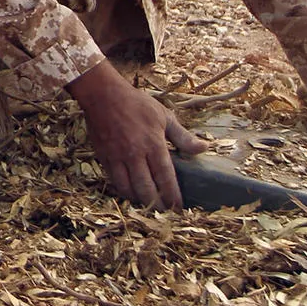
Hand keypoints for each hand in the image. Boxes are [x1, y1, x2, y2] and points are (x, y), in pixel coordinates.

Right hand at [67, 60, 209, 207]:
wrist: (102, 93)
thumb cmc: (135, 103)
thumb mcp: (163, 115)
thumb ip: (182, 136)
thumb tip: (204, 148)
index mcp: (153, 144)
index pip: (166, 178)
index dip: (173, 197)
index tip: (179, 208)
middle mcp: (135, 153)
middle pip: (146, 189)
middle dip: (157, 205)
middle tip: (164, 212)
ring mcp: (117, 156)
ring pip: (128, 189)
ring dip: (139, 200)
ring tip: (148, 205)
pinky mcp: (103, 156)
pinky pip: (114, 181)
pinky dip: (123, 190)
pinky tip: (130, 192)